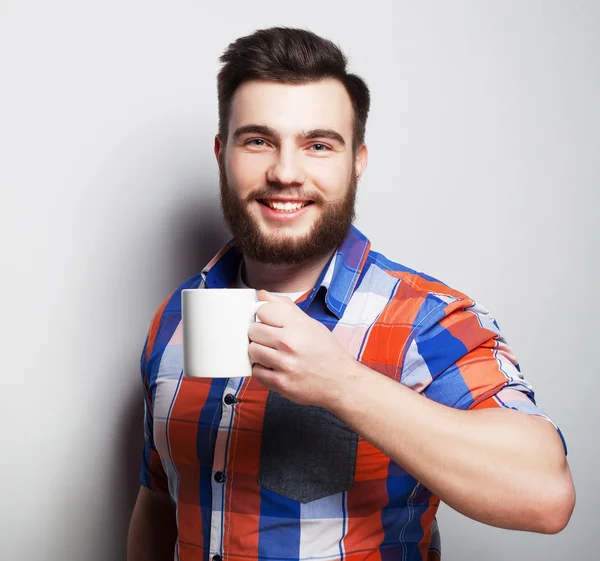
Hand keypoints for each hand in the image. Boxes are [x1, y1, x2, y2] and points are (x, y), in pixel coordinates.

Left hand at [247, 290, 356, 407]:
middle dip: (259, 334)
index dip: (264, 315)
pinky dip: (262, 369)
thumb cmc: (325, 351)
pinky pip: (256, 371)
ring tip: (271, 353)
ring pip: (252, 351)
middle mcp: (290, 343)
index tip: (269, 321)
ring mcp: (284, 364)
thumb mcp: (310, 323)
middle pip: (253, 331)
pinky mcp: (280, 383)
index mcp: (298, 325)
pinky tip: (274, 367)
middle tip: (270, 339)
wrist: (340, 381)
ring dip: (259, 352)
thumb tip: (262, 294)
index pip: (262, 310)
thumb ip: (284, 307)